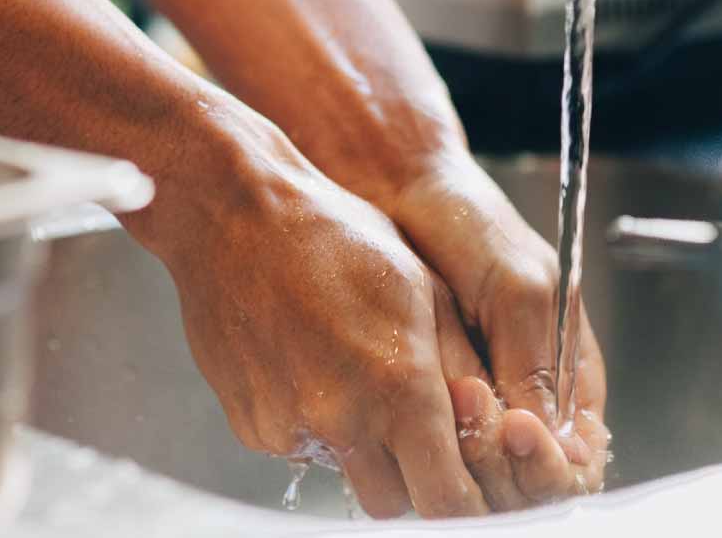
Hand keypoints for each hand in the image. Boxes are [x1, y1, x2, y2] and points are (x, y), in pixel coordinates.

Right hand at [122, 111, 491, 518]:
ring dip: (366, 455)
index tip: (472, 493)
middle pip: (397, 504)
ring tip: (361, 383)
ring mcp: (290, 429)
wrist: (235, 217)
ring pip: (349, 477)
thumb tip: (487, 426)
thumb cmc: (336, 236)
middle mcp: (344, 421)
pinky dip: (319, 429)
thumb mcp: (425, 289)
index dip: (466, 505)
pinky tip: (316, 368)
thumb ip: (462, 368)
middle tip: (418, 435)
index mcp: (400, 388)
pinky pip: (302, 451)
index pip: (447, 499)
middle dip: (416, 482)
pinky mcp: (253, 428)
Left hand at [387, 151, 612, 507]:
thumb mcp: (518, 288)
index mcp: (569, 376)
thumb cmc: (467, 226)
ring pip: (482, 480)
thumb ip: (537, 364)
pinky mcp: (426, 409)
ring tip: (446, 393)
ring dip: (466, 452)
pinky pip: (436, 455)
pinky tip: (420, 404)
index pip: (580, 461)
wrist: (397, 195)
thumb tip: (548, 441)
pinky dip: (431, 445)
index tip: (517, 430)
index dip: (554, 466)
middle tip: (474, 404)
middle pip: (530, 483)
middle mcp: (524, 404)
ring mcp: (475, 410)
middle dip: (505, 461)